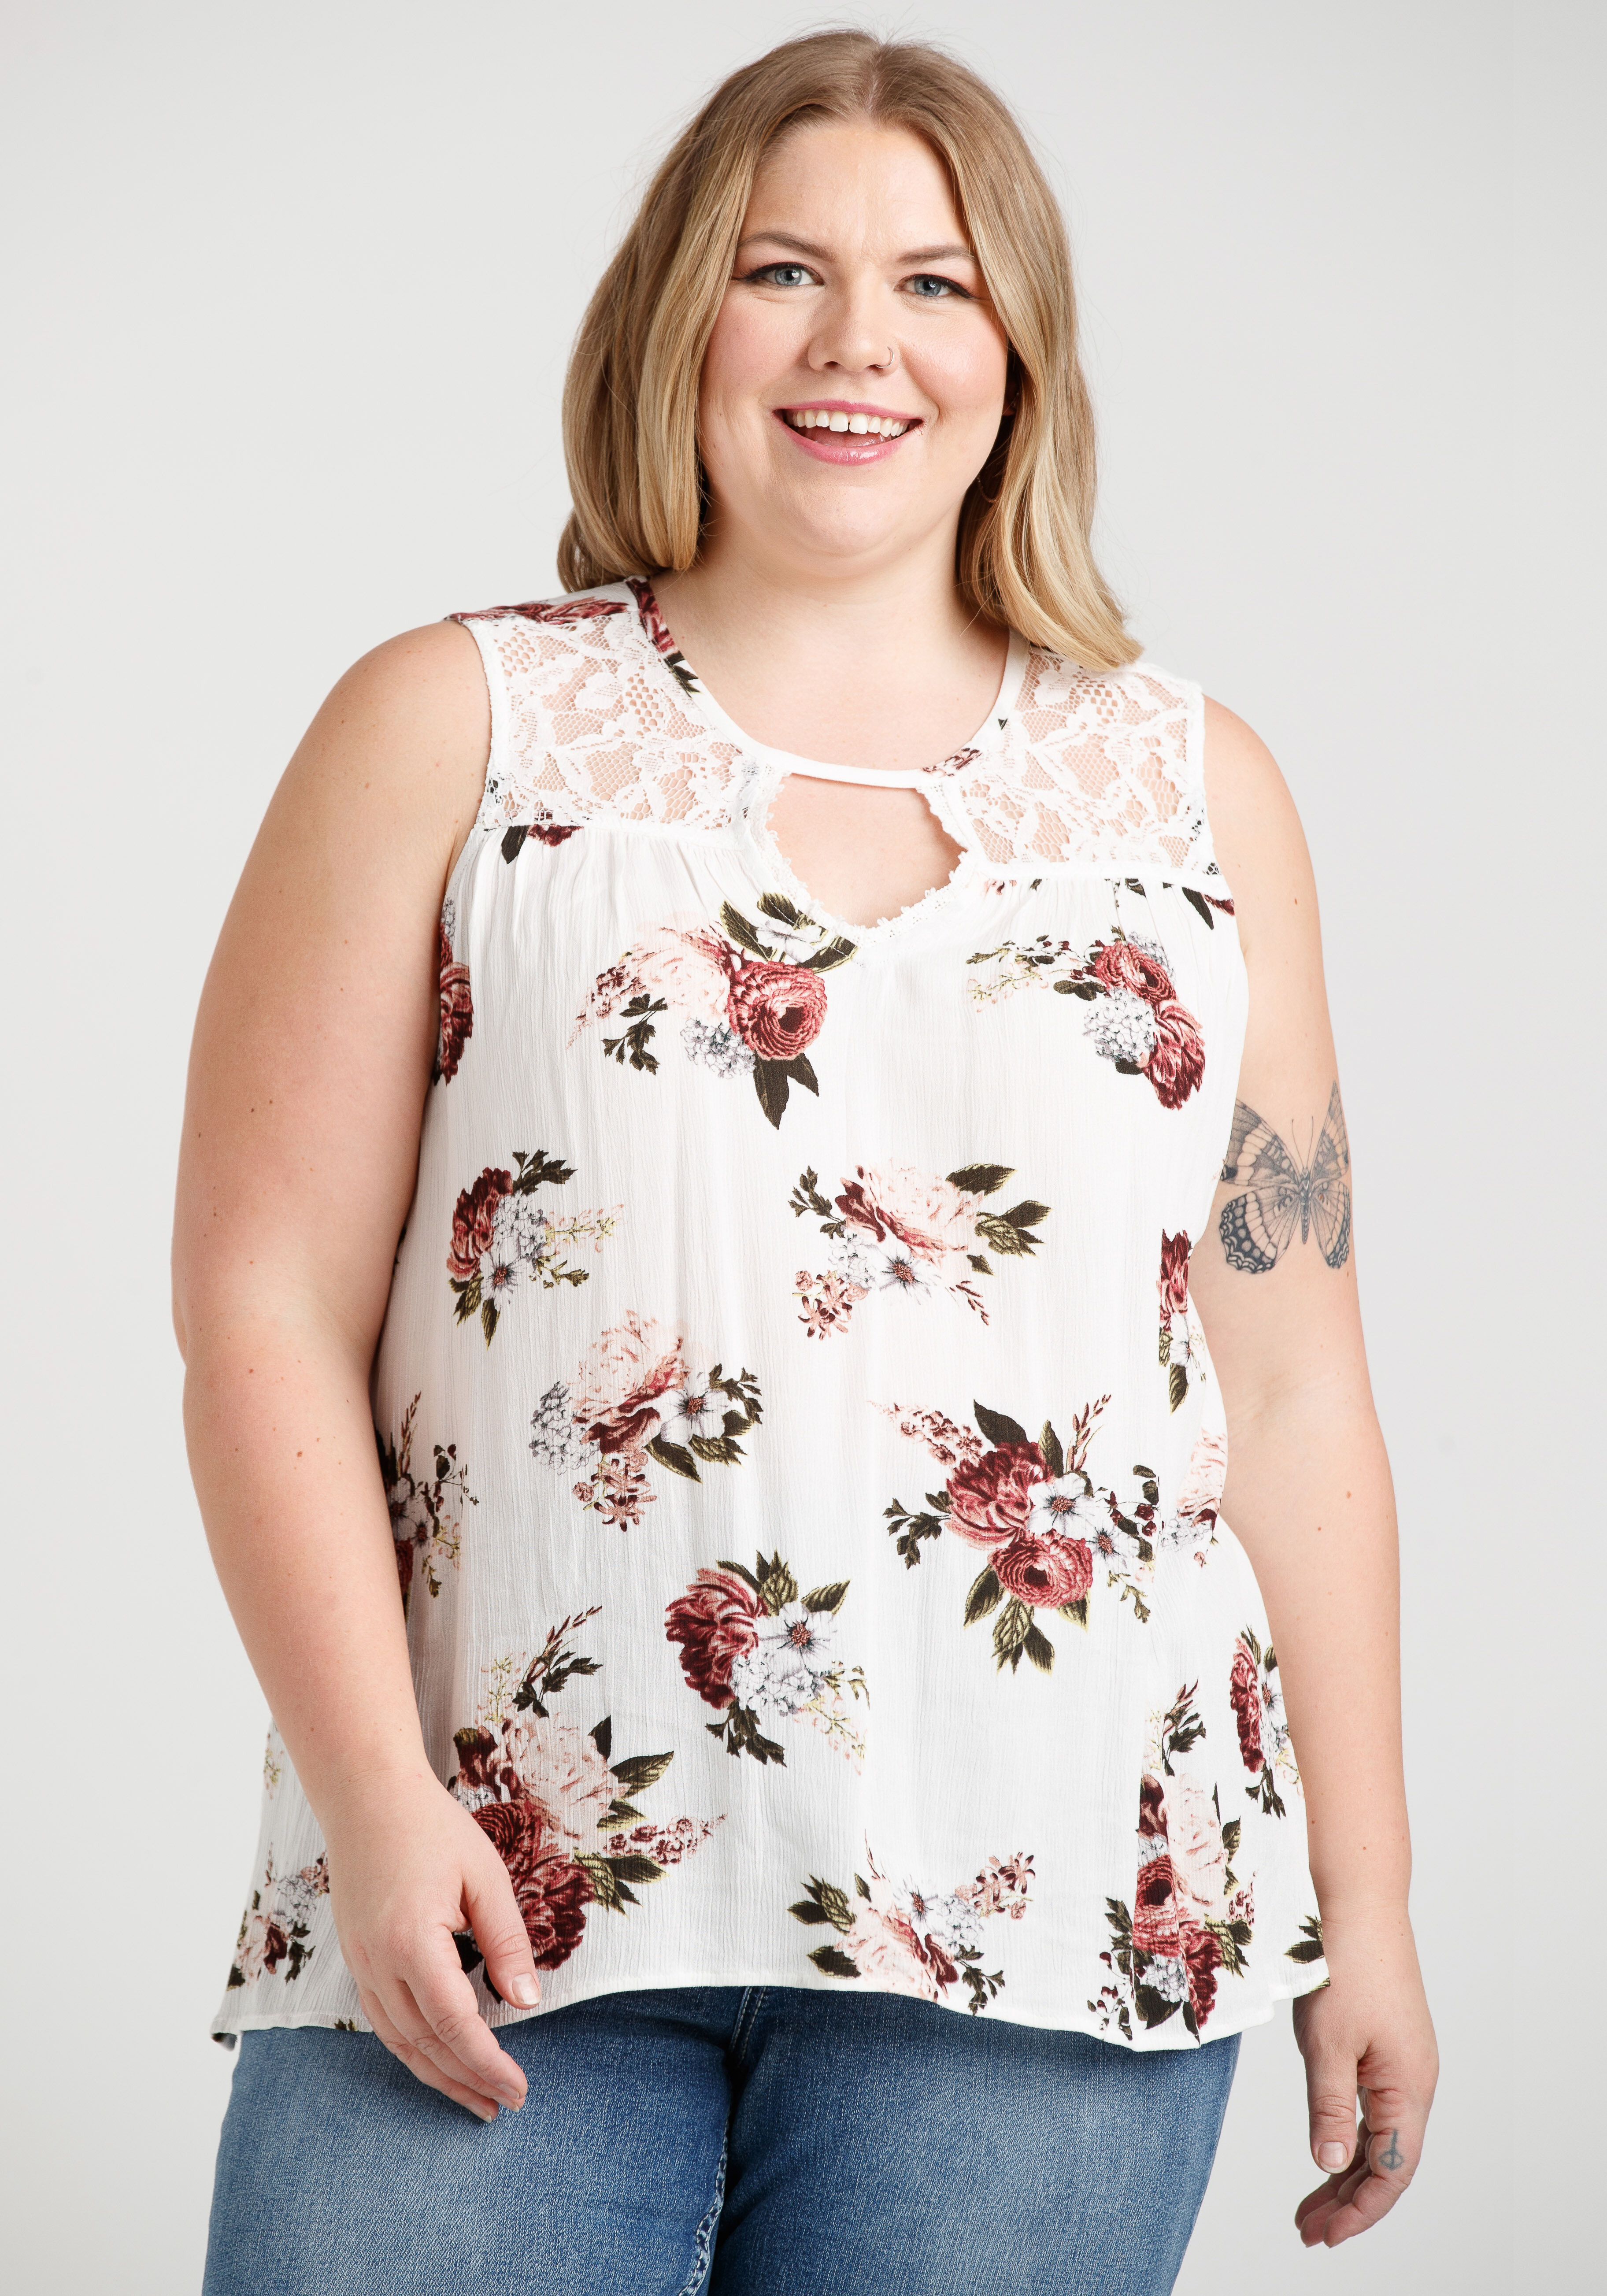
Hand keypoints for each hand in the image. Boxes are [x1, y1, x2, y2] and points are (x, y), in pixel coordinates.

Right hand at [323, 1772, 541, 2121]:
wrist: (366, 1797)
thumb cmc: (432, 1828)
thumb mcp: (485, 1877)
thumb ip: (507, 1942)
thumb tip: (526, 2004)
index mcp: (412, 1942)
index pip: (454, 2024)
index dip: (487, 2063)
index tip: (518, 2089)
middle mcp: (378, 1963)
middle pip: (424, 2044)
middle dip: (466, 2081)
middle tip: (505, 2105)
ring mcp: (360, 1964)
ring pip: (398, 2041)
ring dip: (437, 2075)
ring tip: (475, 2098)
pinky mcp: (356, 1959)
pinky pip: (382, 2021)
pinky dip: (411, 2048)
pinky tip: (436, 2059)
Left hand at [1292, 1905, 1437, 2245]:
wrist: (1357, 1901)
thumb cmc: (1344, 1962)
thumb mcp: (1327, 2042)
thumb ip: (1329, 2106)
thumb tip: (1329, 2165)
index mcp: (1409, 2087)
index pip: (1392, 2172)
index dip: (1359, 2210)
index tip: (1323, 2234)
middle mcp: (1414, 2081)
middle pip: (1387, 2161)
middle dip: (1348, 2201)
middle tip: (1307, 2230)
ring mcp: (1402, 2062)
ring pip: (1378, 2135)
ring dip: (1346, 2172)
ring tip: (1309, 2205)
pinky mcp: (1386, 2044)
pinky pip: (1372, 2106)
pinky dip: (1347, 2133)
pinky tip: (1327, 2147)